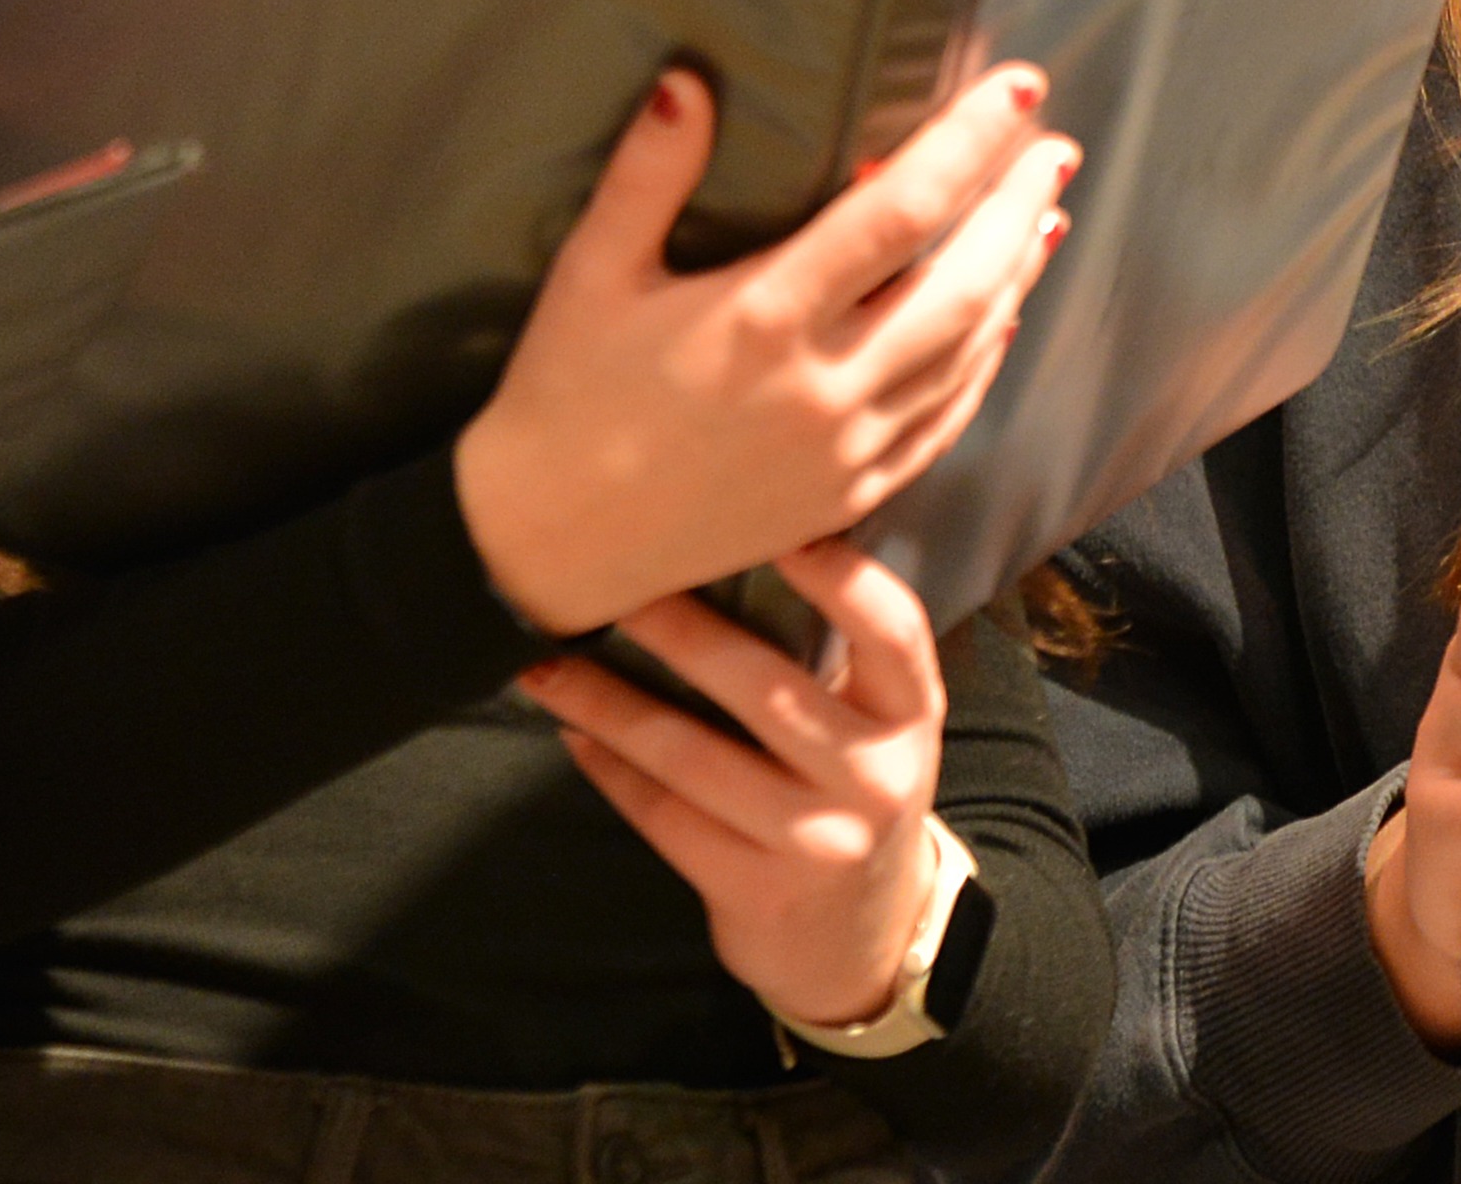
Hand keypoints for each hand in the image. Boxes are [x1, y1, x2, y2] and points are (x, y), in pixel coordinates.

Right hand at [455, 64, 1071, 634]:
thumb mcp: (591, 273)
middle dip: (1019, 206)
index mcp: (762, 317)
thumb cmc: (563, 395)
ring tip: (1043, 216)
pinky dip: (985, 363)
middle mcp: (822, 386)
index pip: (899, 212)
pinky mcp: (848, 496)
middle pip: (964, 282)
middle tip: (1055, 148)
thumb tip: (691, 80)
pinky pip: (944, 422)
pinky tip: (1001, 322)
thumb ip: (647, 174)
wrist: (547, 543)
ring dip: (1018, 277)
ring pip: (969, 353)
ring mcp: (845, 450)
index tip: (1019, 88)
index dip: (970, 143)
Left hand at [521, 539, 952, 1024]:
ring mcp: (816, 838)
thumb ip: (831, 653)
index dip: (837, 574)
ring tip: (550, 665)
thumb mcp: (875, 725)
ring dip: (607, 704)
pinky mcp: (755, 890)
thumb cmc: (853, 791)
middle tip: (607, 582)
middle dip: (673, 628)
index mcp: (911, 714)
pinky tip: (575, 735)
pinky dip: (610, 770)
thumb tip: (728, 550)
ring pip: (690, 755)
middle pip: (763, 686)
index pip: (890, 628)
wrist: (860, 937)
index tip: (774, 524)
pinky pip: (663, 815)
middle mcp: (875, 775)